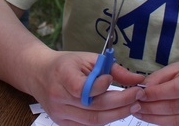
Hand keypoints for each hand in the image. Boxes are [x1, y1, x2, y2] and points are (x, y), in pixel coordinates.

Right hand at [28, 51, 144, 125]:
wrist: (39, 74)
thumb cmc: (65, 64)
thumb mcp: (88, 58)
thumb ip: (113, 69)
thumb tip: (139, 79)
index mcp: (63, 75)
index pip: (84, 87)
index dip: (102, 86)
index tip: (116, 80)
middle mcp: (59, 97)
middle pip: (94, 107)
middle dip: (120, 103)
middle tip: (138, 97)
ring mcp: (59, 113)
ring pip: (93, 121)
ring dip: (117, 115)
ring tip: (132, 106)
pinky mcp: (62, 123)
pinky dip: (104, 120)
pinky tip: (115, 112)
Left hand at [134, 59, 178, 125]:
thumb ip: (161, 77)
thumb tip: (143, 88)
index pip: (177, 88)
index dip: (156, 94)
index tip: (139, 94)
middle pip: (177, 107)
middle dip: (152, 109)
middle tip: (135, 106)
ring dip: (156, 119)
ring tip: (141, 113)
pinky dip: (167, 124)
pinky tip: (154, 118)